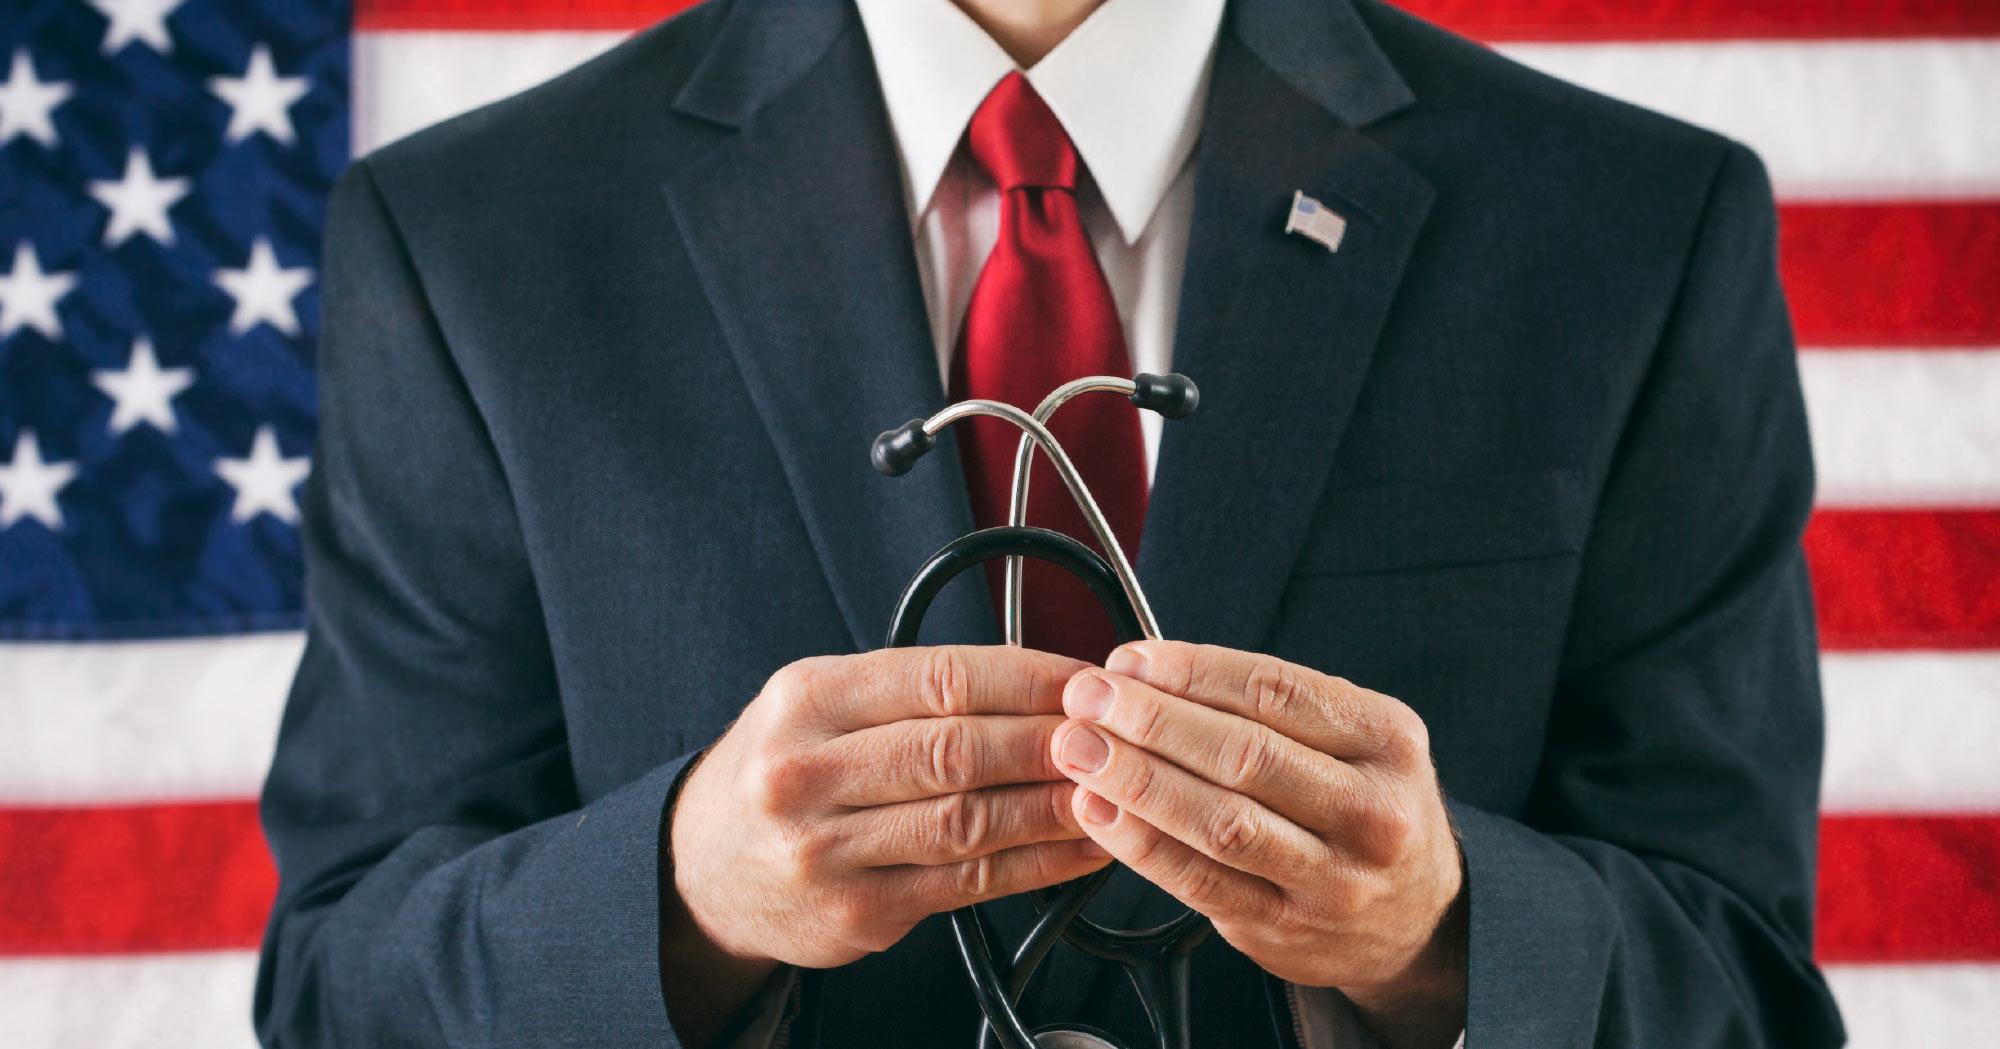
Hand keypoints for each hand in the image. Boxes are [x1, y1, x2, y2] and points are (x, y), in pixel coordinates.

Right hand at [671, 646, 1112, 973]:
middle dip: (1051, 741)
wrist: (701, 869)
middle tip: (1114, 734)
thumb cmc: (782, 772)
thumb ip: (911, 689)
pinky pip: (969, 886)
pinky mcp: (858, 915)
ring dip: (1056, 805)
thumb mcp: (819, 703)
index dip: (1028, 678)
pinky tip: (1080, 848)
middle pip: (958, 750)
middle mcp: (808, 772)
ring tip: (1113, 789)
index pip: (940, 679)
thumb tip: (1039, 679)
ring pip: (970, 822)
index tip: (1085, 680)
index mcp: (808, 699)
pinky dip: (1038, 866)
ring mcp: (829, 851)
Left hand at [1050, 642, 1465, 1046]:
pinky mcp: (1287, 928)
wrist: (1419, 919)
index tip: (1128, 660)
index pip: (1275, 689)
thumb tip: (1143, 671)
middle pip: (1244, 755)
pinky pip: (1200, 882)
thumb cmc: (1361, 806)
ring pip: (1220, 822)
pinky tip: (1099, 810)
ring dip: (1136, 780)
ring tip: (1079, 748)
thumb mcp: (1355, 738)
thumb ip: (1267, 705)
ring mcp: (1332, 878)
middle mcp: (1370, 810)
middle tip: (1087, 698)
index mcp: (1386, 739)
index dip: (1190, 670)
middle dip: (1151, 720)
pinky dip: (1140, 844)